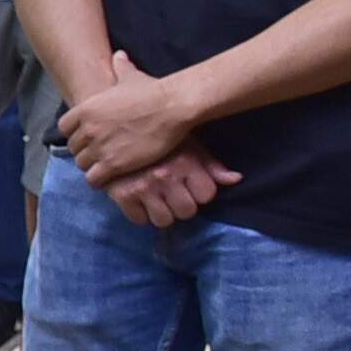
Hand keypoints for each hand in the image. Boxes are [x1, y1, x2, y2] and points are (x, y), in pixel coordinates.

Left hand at [58, 50, 207, 184]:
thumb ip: (120, 68)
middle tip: (100, 153)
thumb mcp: (131, 77)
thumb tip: (119, 55)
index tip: (88, 137)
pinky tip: (111, 177)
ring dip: (92, 166)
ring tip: (106, 166)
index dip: (75, 134)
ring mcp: (98, 147)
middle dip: (85, 151)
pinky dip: (99, 180)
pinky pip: (93, 179)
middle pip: (74, 148)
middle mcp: (87, 129)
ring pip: (82, 164)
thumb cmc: (153, 91)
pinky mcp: (112, 164)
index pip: (64, 128)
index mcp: (85, 109)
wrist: (171, 107)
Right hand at [105, 146, 238, 227]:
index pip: (207, 195)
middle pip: (187, 212)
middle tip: (172, 194)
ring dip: (162, 213)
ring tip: (157, 199)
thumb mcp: (188, 145)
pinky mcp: (121, 195)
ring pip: (164, 220)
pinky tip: (139, 200)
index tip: (190, 184)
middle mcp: (165, 177)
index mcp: (185, 162)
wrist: (115, 130)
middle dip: (182, 205)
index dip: (200, 191)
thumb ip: (211, 165)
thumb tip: (236, 179)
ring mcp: (142, 187)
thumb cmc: (159, 138)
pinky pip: (139, 220)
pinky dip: (140, 213)